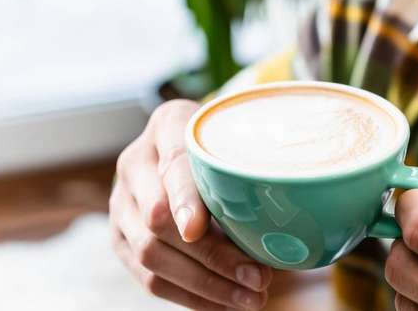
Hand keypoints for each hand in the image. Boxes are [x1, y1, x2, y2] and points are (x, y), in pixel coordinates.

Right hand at [109, 100, 272, 309]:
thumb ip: (251, 166)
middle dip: (212, 256)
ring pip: (151, 255)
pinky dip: (190, 296)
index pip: (173, 163)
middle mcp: (136, 162)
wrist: (185, 146)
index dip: (184, 198)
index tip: (198, 229)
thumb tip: (296, 221)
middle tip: (260, 277)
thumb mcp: (238, 138)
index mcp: (167, 124)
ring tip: (251, 298)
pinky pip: (148, 278)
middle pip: (158, 219)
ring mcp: (122, 202)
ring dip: (206, 284)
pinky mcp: (121, 238)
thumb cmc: (225, 145)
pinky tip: (225, 304)